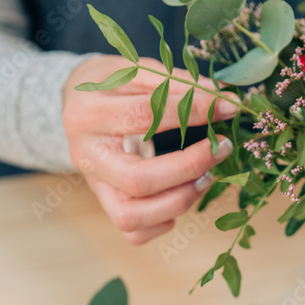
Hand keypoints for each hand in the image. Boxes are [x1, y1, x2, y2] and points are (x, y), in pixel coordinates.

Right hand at [63, 55, 236, 244]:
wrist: (78, 105)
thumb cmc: (111, 85)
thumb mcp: (135, 71)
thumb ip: (176, 84)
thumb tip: (224, 98)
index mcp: (88, 114)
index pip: (143, 116)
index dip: (191, 112)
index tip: (226, 106)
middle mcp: (86, 155)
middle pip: (138, 180)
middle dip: (189, 168)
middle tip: (220, 149)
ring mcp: (94, 186)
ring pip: (132, 216)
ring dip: (179, 200)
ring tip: (206, 177)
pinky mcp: (105, 204)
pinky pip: (134, 232)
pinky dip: (164, 221)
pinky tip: (181, 195)